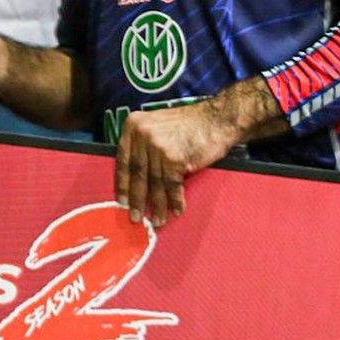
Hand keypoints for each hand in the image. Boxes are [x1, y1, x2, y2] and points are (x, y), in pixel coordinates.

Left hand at [116, 78, 288, 224]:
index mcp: (133, 125)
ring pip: (155, 182)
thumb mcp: (157, 126)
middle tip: (136, 217)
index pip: (124, 160)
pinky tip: (175, 210)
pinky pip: (171, 184)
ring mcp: (157, 145)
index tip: (122, 201)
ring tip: (158, 220)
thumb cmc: (190, 124)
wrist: (217, 119)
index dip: (123, 184)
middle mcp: (142, 134)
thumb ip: (143, 146)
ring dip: (157, 204)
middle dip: (137, 199)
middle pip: (137, 173)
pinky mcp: (173, 157)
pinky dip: (175, 200)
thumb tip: (136, 179)